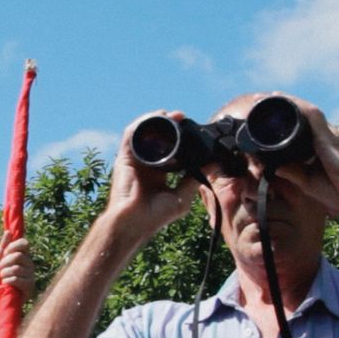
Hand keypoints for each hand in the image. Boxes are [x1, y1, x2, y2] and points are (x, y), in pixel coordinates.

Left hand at [0, 232, 33, 297]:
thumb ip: (3, 247)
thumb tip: (8, 232)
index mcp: (24, 257)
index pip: (24, 243)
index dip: (12, 247)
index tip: (4, 254)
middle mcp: (30, 265)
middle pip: (18, 255)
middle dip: (5, 262)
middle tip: (1, 270)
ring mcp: (31, 276)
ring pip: (16, 268)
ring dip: (4, 274)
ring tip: (3, 279)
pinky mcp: (30, 287)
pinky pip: (17, 279)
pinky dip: (7, 281)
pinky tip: (6, 285)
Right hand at [108, 110, 200, 230]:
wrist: (133, 222)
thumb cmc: (154, 216)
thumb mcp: (182, 196)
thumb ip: (195, 179)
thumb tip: (213, 164)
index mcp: (159, 172)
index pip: (171, 149)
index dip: (181, 138)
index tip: (193, 130)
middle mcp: (146, 164)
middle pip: (158, 137)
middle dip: (171, 125)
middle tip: (183, 118)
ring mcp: (135, 159)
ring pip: (145, 132)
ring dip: (158, 120)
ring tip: (172, 115)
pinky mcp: (125, 157)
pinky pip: (132, 134)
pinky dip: (143, 123)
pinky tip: (156, 117)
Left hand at [268, 93, 338, 222]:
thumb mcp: (309, 184)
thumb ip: (294, 174)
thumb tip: (275, 168)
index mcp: (321, 147)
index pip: (301, 129)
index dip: (284, 122)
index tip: (265, 119)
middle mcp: (326, 136)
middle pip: (302, 116)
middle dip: (282, 107)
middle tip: (260, 101)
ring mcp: (328, 134)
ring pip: (304, 111)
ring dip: (285, 102)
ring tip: (266, 97)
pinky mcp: (329, 135)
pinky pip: (311, 114)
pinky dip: (295, 105)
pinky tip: (281, 98)